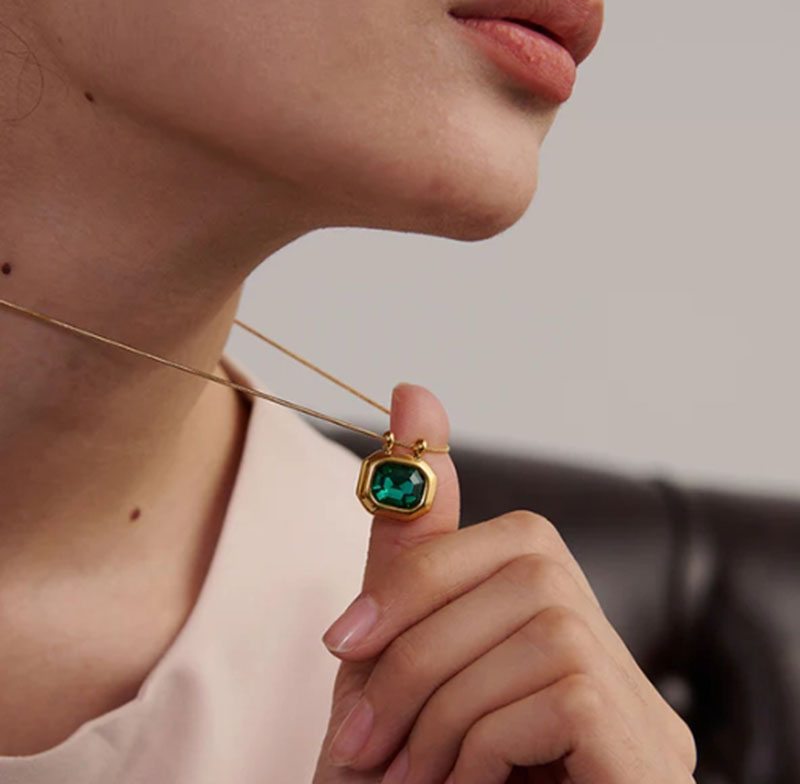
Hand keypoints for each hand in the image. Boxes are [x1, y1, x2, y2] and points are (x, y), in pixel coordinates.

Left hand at [312, 384, 696, 783]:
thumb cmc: (409, 777)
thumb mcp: (394, 655)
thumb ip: (413, 538)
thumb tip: (414, 390)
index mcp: (549, 625)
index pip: (514, 539)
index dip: (424, 571)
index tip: (344, 638)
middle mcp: (609, 651)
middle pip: (524, 572)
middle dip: (418, 646)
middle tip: (360, 736)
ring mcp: (639, 701)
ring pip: (532, 629)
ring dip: (436, 707)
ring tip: (402, 777)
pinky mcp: (644, 748)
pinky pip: (552, 689)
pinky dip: (476, 745)